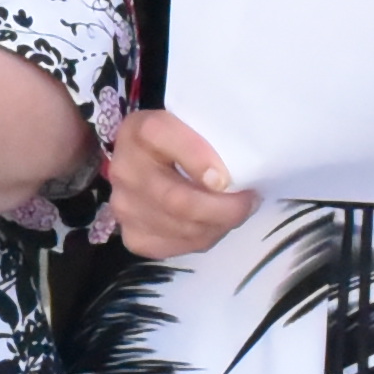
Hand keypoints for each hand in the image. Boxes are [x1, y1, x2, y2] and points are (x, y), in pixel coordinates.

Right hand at [103, 106, 258, 262]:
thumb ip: (210, 138)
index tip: (225, 177)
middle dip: (223, 207)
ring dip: (219, 225)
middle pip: (176, 200)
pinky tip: (212, 225)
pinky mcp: (133, 236)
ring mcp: (124, 206)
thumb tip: (229, 182)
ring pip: (182, 228)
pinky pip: (178, 247)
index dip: (196, 158)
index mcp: (139, 130)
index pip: (162, 138)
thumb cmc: (182, 142)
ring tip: (235, 212)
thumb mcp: (194, 125)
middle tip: (249, 201)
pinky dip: (203, 239)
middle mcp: (124, 169)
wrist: (150, 164)